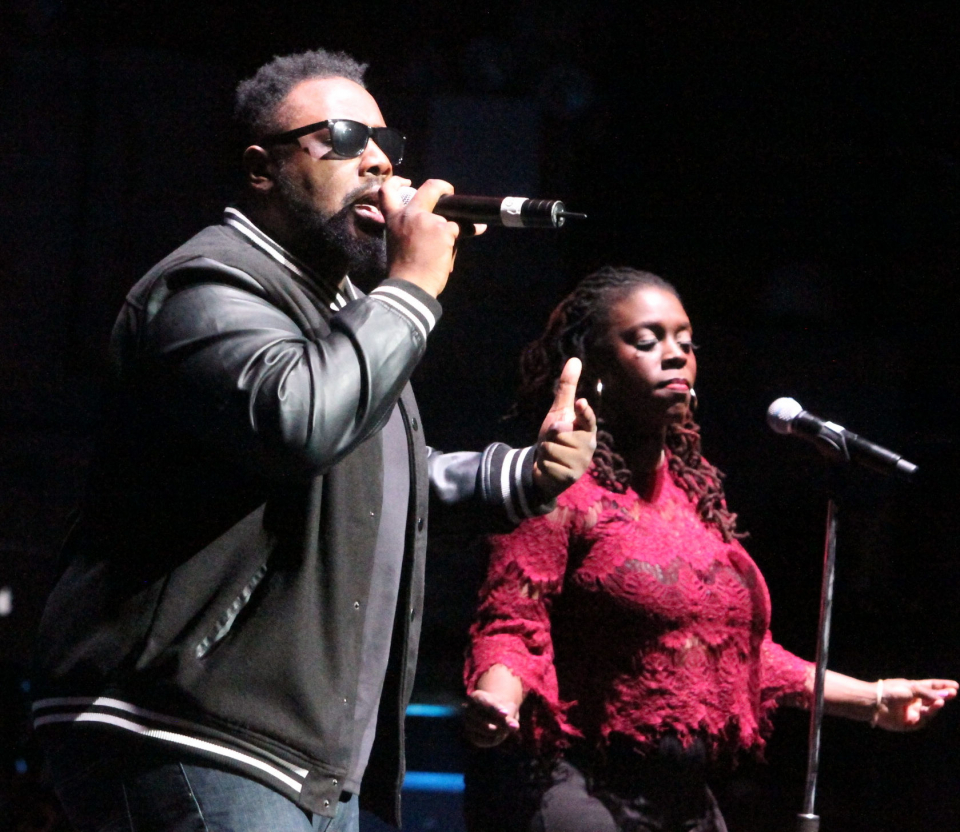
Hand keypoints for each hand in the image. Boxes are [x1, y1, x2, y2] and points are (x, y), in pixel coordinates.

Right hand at [380, 178, 468, 297]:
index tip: (408, 182)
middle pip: (430, 188)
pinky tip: (461, 245)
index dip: (398, 182)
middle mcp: (410, 214)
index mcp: (394, 219)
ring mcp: (428, 220)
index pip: (388, 191)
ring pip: (448, 217)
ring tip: (455, 242)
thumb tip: (436, 228)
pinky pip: (459, 229)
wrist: (410, 286)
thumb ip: (412, 230)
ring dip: (454, 229)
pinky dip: (464, 235)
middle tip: (449, 191)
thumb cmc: (404, 271)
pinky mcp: (444, 229)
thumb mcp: (398, 244)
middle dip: (443, 186)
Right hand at [464, 689, 520, 747]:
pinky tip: (499, 735)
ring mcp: (468, 722)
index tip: (505, 713)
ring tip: (506, 730)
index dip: (494, 708)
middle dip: (499, 722)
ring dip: (498, 732)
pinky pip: (483, 740)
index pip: (483, 702)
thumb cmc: (501, 709)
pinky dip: (494, 739)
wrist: (493, 713)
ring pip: (484, 729)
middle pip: (483, 717)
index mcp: (476, 697)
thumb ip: (510, 719)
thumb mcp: (507, 710)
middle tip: (512, 726)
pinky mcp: (470, 735)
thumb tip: (514, 727)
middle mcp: (468, 709)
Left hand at [533, 357, 597, 502]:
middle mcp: (588, 445)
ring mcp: (581, 463)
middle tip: (554, 441)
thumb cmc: (557, 436)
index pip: (587, 418)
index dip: (584, 411)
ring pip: (551, 448)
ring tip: (552, 455)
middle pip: (558, 432)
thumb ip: (567, 388)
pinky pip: (548, 464)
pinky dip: (543, 465)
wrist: (549, 469)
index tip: (581, 403)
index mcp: (587, 428)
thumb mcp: (559, 412)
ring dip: (545, 451)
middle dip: (549, 435)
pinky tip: (551, 468)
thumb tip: (574, 359)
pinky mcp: (570, 477)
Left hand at [874, 678, 957, 730]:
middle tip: (953, 693)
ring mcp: (911, 711)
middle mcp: (913, 700)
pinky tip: (926, 711)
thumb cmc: (890, 691)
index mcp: (912, 688)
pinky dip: (925, 716)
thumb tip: (945, 695)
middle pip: (932, 700)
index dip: (942, 686)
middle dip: (942, 697)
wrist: (875, 702)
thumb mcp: (912, 688)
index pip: (930, 686)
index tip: (955, 685)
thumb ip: (928, 693)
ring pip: (928, 711)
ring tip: (940, 702)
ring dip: (935, 706)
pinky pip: (921, 721)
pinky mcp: (908, 723)